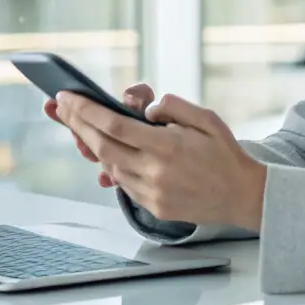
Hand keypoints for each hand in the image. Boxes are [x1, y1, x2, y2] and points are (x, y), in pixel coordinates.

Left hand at [52, 91, 265, 230]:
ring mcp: (152, 193)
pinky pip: (124, 183)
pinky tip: (106, 150)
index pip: (114, 125)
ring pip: (110, 166)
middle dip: (77, 124)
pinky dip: (112, 164)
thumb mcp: (206, 118)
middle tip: (61, 107)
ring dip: (91, 145)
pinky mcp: (154, 207)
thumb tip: (146, 109)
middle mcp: (155, 172)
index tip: (68, 97)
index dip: (86, 110)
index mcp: (167, 146)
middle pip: (103, 145)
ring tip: (79, 125)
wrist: (242, 195)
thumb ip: (173, 107)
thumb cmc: (225, 153)